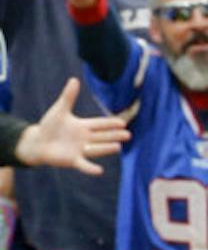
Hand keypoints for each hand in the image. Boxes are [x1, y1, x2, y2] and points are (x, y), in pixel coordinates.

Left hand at [14, 78, 128, 175]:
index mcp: (84, 126)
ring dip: (106, 148)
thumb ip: (68, 96)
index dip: (110, 123)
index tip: (123, 122)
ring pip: (96, 149)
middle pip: (102, 136)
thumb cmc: (49, 125)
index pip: (100, 124)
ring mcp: (80, 150)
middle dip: (115, 136)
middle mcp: (85, 138)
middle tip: (128, 135)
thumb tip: (74, 79)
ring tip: (118, 147)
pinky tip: (99, 170)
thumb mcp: (60, 110)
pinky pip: (83, 164)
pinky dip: (90, 168)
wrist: (37, 143)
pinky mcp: (72, 160)